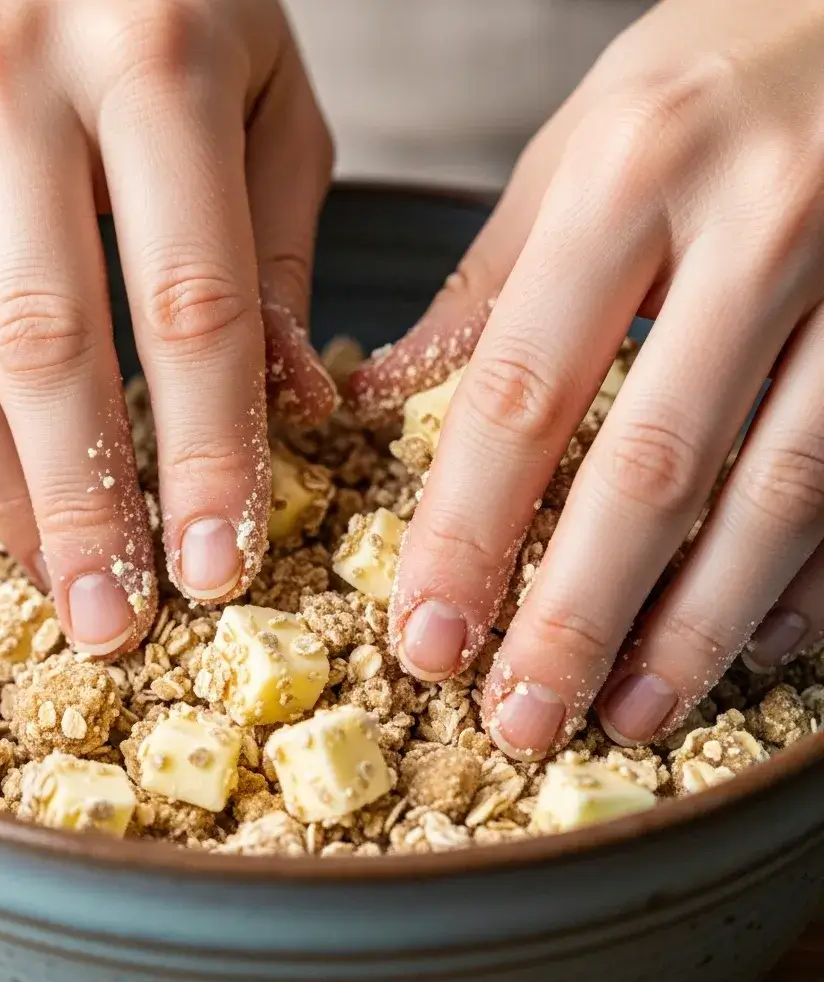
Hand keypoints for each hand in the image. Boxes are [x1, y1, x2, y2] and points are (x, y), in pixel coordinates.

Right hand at [0, 0, 334, 656]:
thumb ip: (278, 259)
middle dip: (84, 507)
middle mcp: (5, 74)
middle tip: (117, 623)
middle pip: (45, 345)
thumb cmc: (181, 16)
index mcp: (154, 57)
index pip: (190, 304)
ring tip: (60, 575)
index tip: (217, 568)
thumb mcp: (271, 111)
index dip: (205, 454)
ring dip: (1, 490)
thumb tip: (289, 410)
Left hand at [349, 0, 823, 757]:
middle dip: (578, 616)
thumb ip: (490, 282)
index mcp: (633, 173)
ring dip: (695, 626)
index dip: (469, 534)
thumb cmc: (716, 71)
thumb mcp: (584, 145)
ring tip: (628, 712)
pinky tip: (753, 642)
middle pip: (650, 469)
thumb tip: (391, 399)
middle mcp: (759, 227)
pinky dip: (806, 576)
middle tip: (522, 718)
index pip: (523, 392)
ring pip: (777, 496)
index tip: (429, 637)